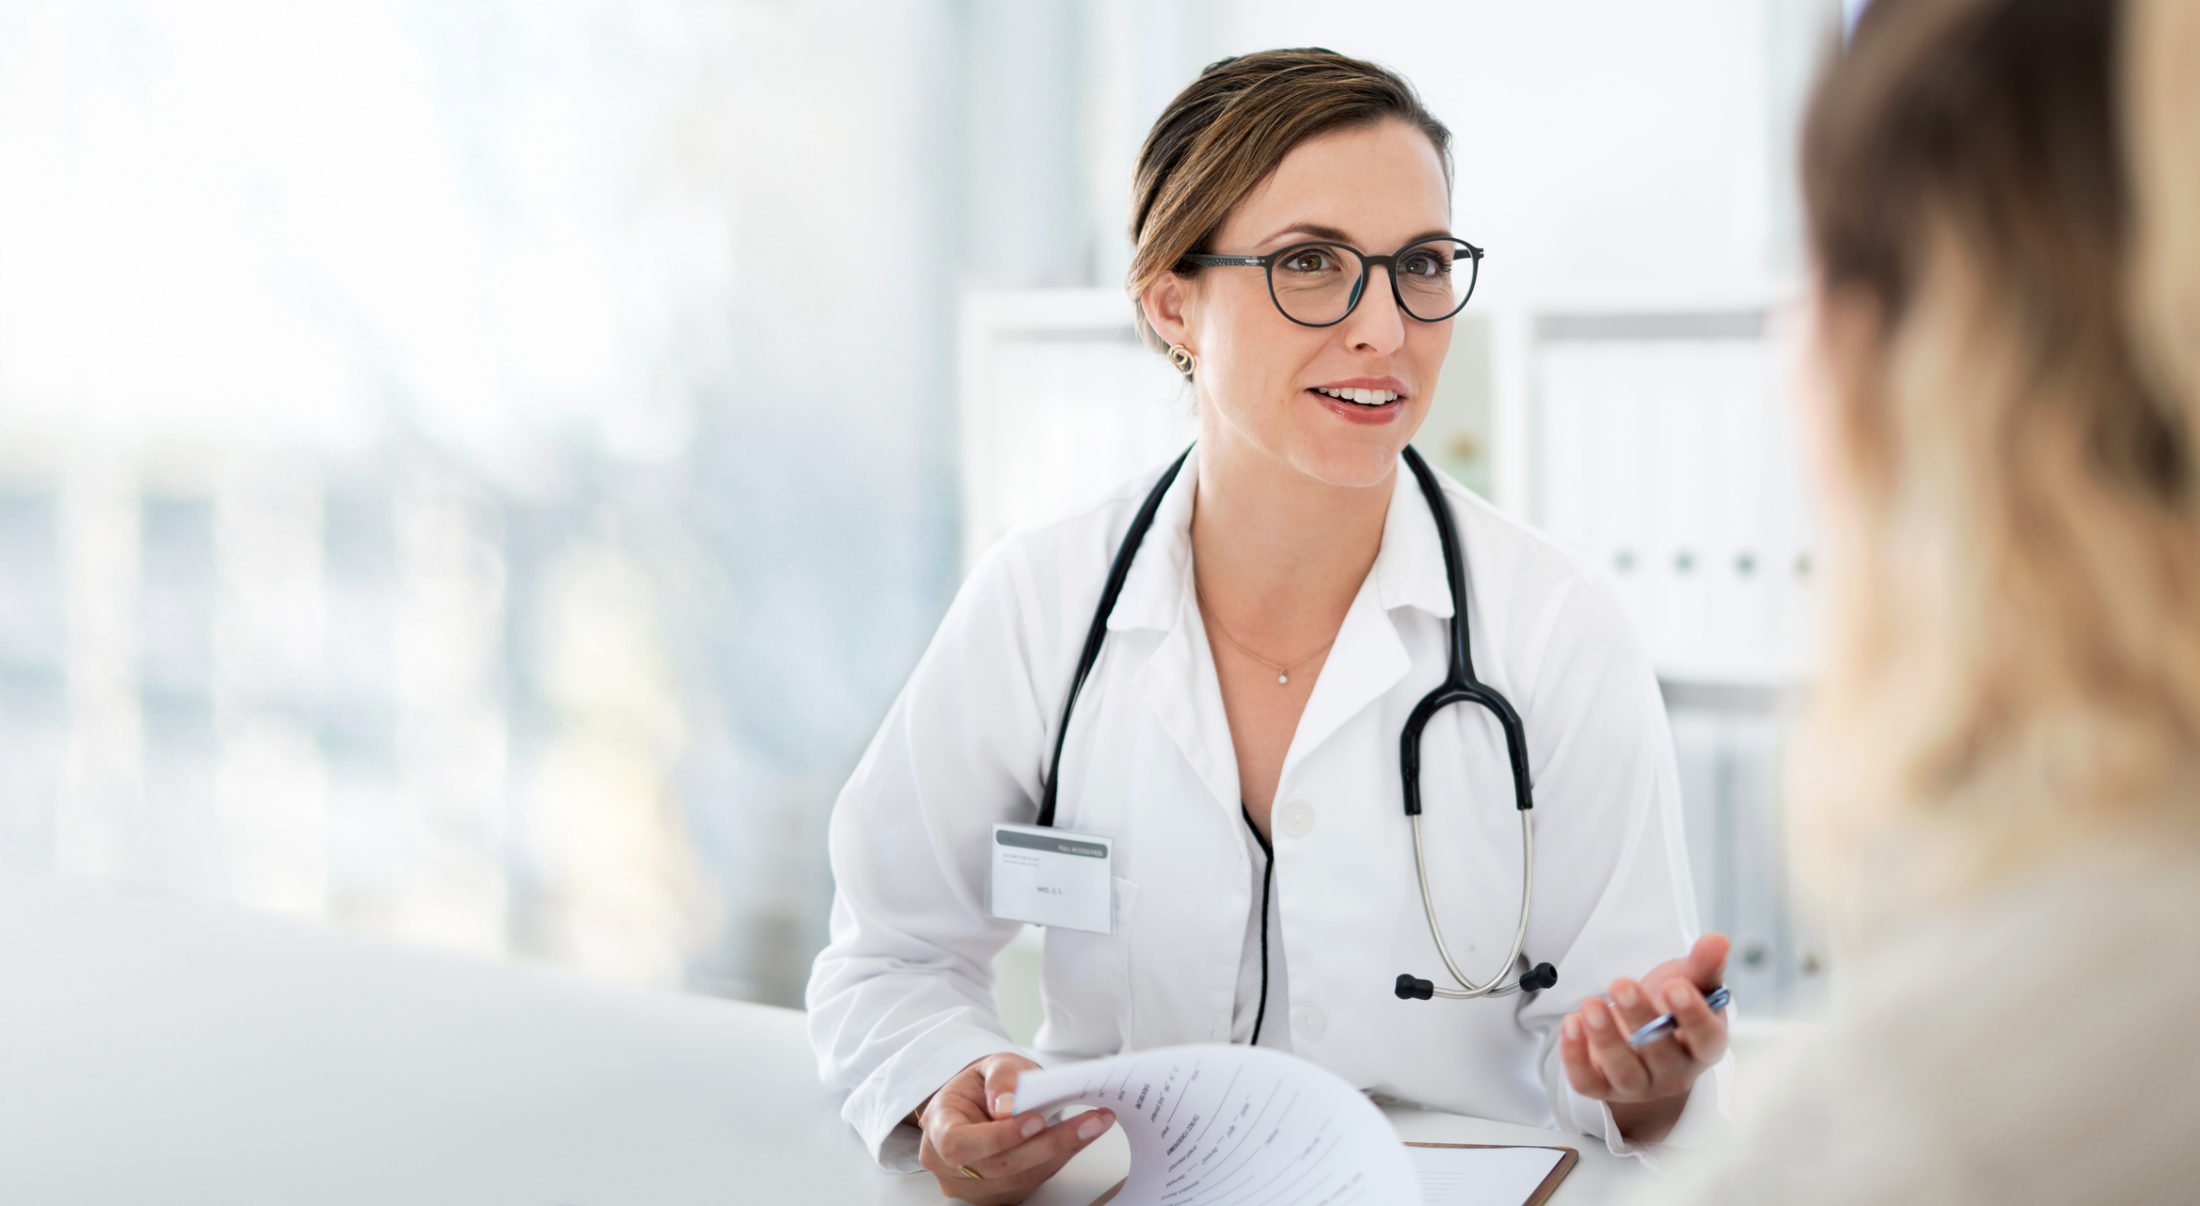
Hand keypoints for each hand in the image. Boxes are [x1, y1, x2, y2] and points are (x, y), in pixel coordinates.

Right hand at [914, 1052, 1115, 1203]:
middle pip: (998, 1166)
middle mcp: (949, 1165)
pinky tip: (1077, 1139)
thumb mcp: (991, 1064)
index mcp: (938, 1126)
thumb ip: (1001, 1077)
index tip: (1036, 1119)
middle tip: (1089, 1121)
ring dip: (1061, 1151)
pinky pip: (1031, 1182)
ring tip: (1093, 1124)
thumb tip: (1009, 1105)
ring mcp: (973, 1186)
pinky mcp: (998, 1194)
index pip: (959, 1143)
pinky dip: (1057, 1160)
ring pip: (1020, 1178)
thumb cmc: (981, 1085)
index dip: (997, 1137)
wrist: (979, 1103)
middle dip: (1048, 1143)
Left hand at [1558, 933, 1729, 1137]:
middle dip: (1640, 1018)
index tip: (1674, 986)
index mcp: (1704, 1045)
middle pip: (1662, 1055)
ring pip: (1625, 1072)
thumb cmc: (1668, 1006)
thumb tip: (1718, 941)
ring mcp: (1640, 1085)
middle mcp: (1675, 1072)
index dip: (1693, 1016)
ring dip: (1606, 1039)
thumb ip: (1702, 964)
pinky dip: (1575, 1056)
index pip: (1706, 1039)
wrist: (1638, 1030)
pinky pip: (1588, 1082)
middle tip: (1621, 984)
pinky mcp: (1604, 1087)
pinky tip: (1571, 1023)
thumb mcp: (1689, 981)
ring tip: (1591, 1003)